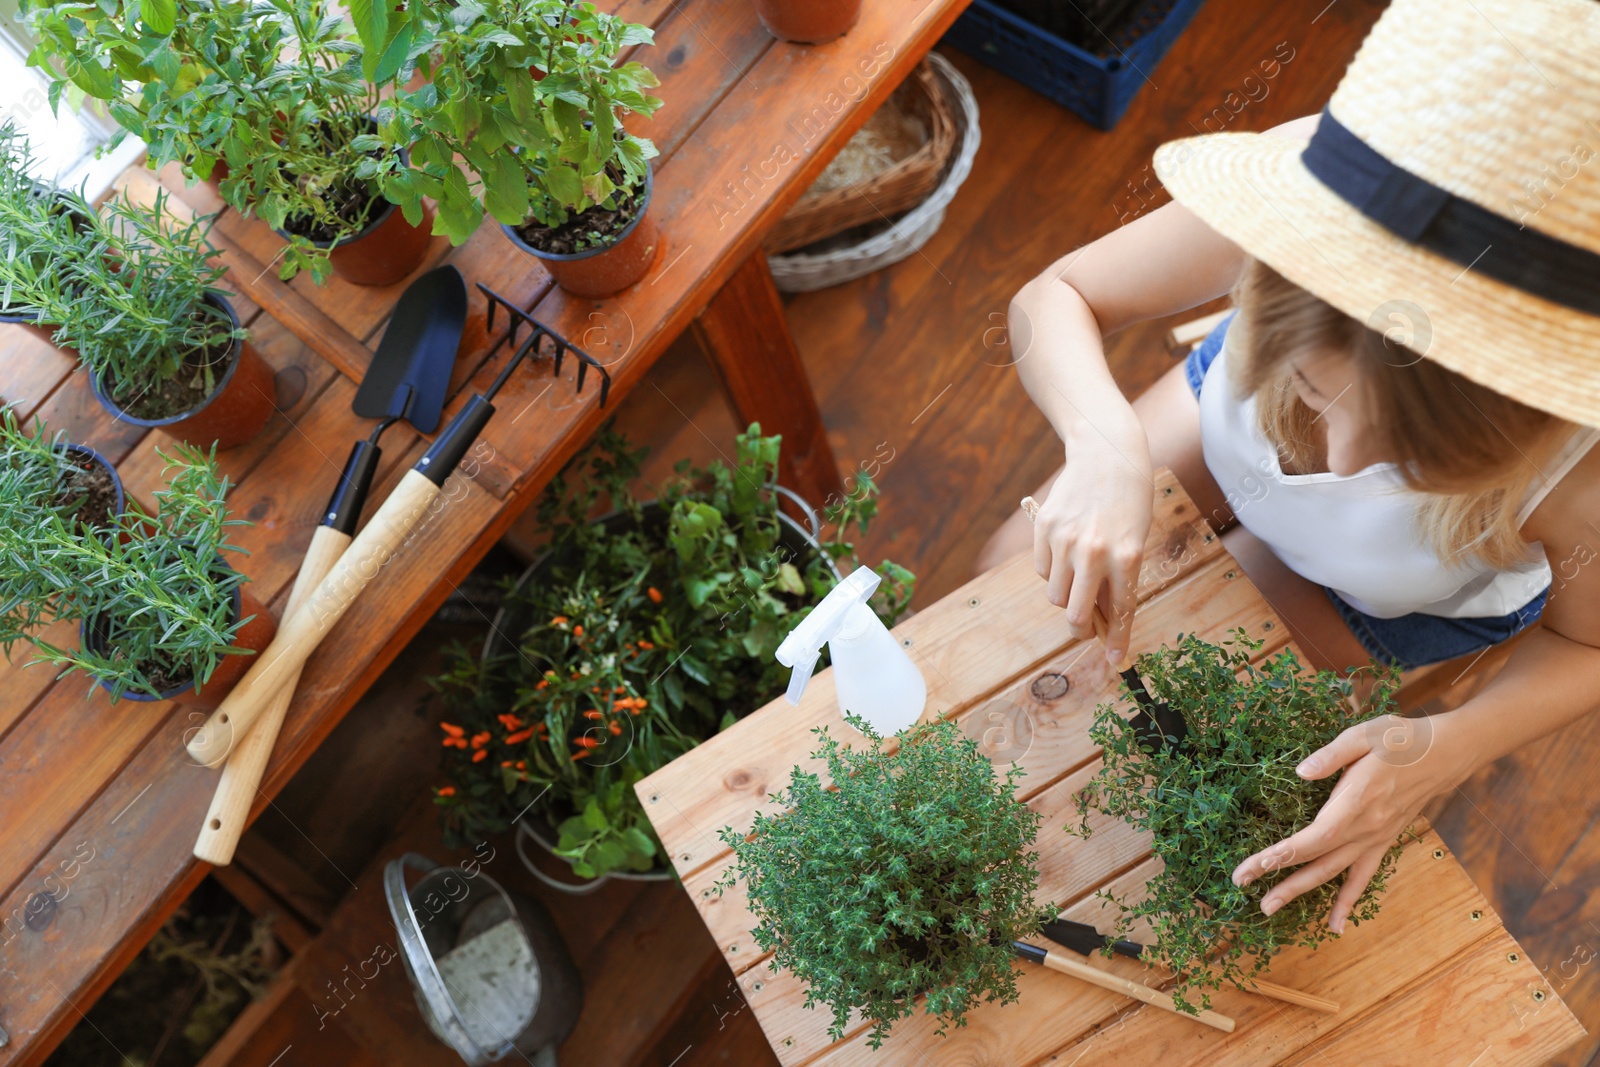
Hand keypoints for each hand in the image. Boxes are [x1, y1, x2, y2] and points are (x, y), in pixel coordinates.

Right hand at [1032, 430, 1151, 664]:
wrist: (1106, 455)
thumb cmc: (1128, 502)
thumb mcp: (1134, 540)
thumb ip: (1117, 578)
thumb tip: (1098, 618)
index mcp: (1126, 556)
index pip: (1119, 610)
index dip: (1117, 640)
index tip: (1116, 660)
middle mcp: (1093, 552)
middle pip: (1076, 614)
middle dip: (1081, 630)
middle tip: (1085, 631)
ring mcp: (1065, 540)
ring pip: (1055, 594)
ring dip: (1066, 596)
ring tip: (1079, 577)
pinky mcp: (1044, 529)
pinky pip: (1042, 570)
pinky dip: (1052, 572)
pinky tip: (1065, 553)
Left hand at [1229, 715, 1464, 931]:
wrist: (1444, 755)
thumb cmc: (1400, 740)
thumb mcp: (1364, 735)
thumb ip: (1331, 755)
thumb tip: (1300, 772)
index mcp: (1356, 802)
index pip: (1316, 836)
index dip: (1287, 853)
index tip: (1258, 864)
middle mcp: (1365, 828)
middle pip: (1318, 861)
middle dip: (1280, 877)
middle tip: (1244, 888)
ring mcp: (1374, 839)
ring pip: (1334, 874)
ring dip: (1301, 892)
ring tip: (1268, 909)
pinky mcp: (1381, 841)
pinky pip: (1362, 878)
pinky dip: (1348, 902)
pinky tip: (1336, 926)